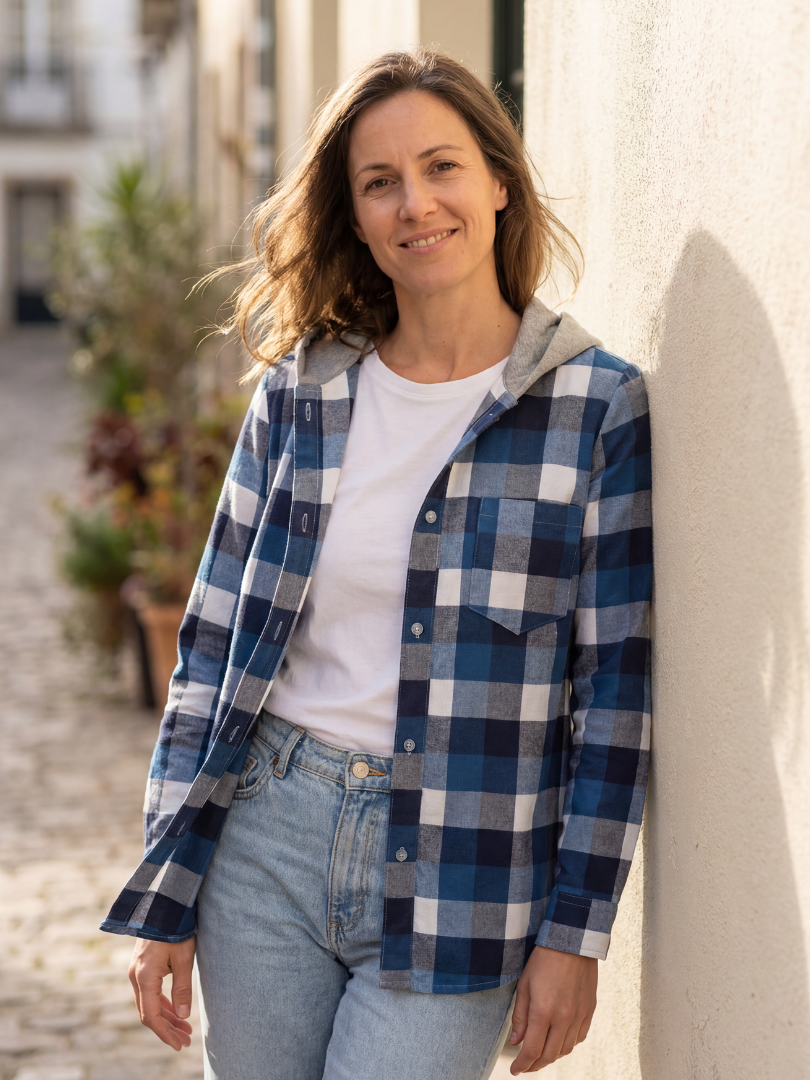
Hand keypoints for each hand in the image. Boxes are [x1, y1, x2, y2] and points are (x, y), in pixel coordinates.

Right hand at [128, 936, 195, 1050]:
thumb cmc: (175, 929)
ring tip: (185, 1029)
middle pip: (149, 1012)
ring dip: (166, 1017)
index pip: (151, 1016)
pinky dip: (163, 1003)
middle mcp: (135, 977)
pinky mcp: (142, 966)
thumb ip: (182, 988)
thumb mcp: (183, 959)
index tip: (179, 1044)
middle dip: (167, 1028)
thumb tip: (183, 1016)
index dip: (165, 1033)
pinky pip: (150, 992)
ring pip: (149, 1003)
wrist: (163, 902)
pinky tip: (175, 1011)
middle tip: (187, 1040)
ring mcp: (136, 971)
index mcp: (144, 977)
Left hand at [508, 945, 596, 1073]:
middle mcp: (563, 1017)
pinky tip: (559, 1041)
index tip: (515, 1070)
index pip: (532, 1050)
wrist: (572, 940)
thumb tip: (516, 1042)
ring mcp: (579, 1015)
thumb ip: (520, 1017)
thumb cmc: (544, 959)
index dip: (522, 1065)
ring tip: (540, 1053)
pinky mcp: (589, 1010)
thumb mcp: (524, 985)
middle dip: (535, 1065)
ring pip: (566, 1049)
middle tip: (525, 1066)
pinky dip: (568, 1044)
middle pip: (549, 1055)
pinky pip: (579, 1037)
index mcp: (543, 1011)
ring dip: (551, 1056)